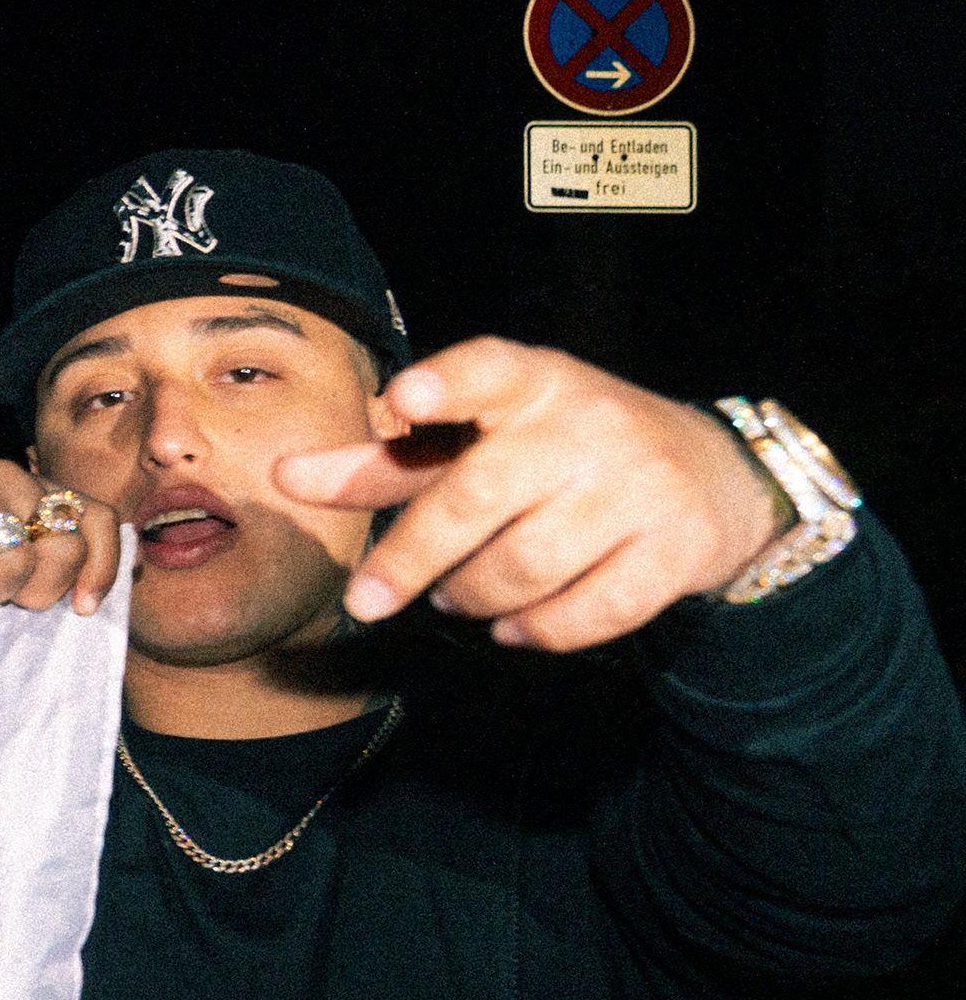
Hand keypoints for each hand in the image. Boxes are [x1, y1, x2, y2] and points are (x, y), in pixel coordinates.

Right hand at [0, 461, 118, 612]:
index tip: (82, 609)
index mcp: (40, 491)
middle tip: (2, 597)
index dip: (101, 567)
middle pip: (63, 548)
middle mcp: (13, 478)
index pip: (98, 520)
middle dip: (37, 591)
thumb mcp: (16, 566)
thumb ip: (59, 566)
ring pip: (14, 562)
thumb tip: (109, 590)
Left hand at [272, 338, 789, 651]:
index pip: (489, 369)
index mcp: (534, 382)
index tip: (405, 397)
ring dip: (471, 596)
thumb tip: (285, 476)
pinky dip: (538, 630)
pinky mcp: (678, 547)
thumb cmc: (560, 454)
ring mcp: (641, 485)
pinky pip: (590, 610)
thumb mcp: (480, 441)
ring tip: (454, 598)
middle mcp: (590, 423)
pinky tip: (513, 626)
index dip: (448, 382)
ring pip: (526, 564)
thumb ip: (387, 462)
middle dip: (410, 560)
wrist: (714, 479)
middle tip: (368, 601)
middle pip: (478, 499)